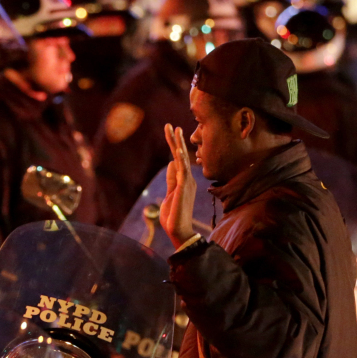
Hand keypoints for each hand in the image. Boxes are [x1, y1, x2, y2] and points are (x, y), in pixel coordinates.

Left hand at [160, 123, 197, 248]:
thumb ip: (171, 180)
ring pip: (182, 158)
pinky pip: (183, 170)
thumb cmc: (173, 216)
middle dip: (175, 140)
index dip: (174, 146)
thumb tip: (171, 164)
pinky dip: (181, 158)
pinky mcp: (184, 187)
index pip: (178, 159)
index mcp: (184, 181)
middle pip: (180, 155)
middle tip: (170, 125)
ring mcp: (187, 182)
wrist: (178, 231)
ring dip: (177, 144)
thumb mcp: (169, 195)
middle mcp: (187, 179)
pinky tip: (179, 148)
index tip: (170, 132)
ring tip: (174, 129)